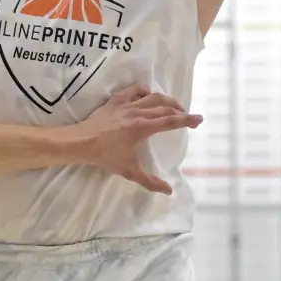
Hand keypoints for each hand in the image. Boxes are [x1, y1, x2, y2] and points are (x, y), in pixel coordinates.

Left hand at [68, 85, 201, 194]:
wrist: (81, 142)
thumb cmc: (105, 156)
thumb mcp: (130, 171)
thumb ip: (150, 181)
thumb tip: (169, 190)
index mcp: (143, 127)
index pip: (171, 121)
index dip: (187, 120)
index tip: (199, 119)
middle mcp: (138, 112)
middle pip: (165, 107)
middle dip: (180, 111)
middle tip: (188, 117)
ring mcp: (127, 104)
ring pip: (153, 97)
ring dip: (167, 101)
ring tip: (174, 106)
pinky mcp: (116, 100)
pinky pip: (135, 90)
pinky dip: (145, 91)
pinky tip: (148, 96)